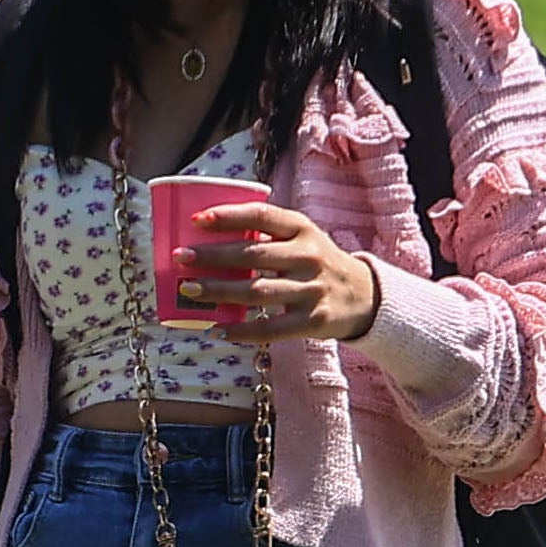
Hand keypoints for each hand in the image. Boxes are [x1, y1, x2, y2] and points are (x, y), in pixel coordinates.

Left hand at [171, 201, 378, 342]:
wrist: (366, 297)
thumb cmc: (318, 263)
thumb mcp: (303, 239)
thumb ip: (268, 235)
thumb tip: (208, 235)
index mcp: (303, 229)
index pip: (262, 216)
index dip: (229, 216)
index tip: (197, 220)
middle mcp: (310, 256)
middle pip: (253, 255)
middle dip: (213, 256)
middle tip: (180, 259)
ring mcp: (312, 290)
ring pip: (257, 291)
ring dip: (219, 291)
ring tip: (189, 290)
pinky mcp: (313, 321)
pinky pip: (271, 329)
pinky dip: (242, 330)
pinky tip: (218, 329)